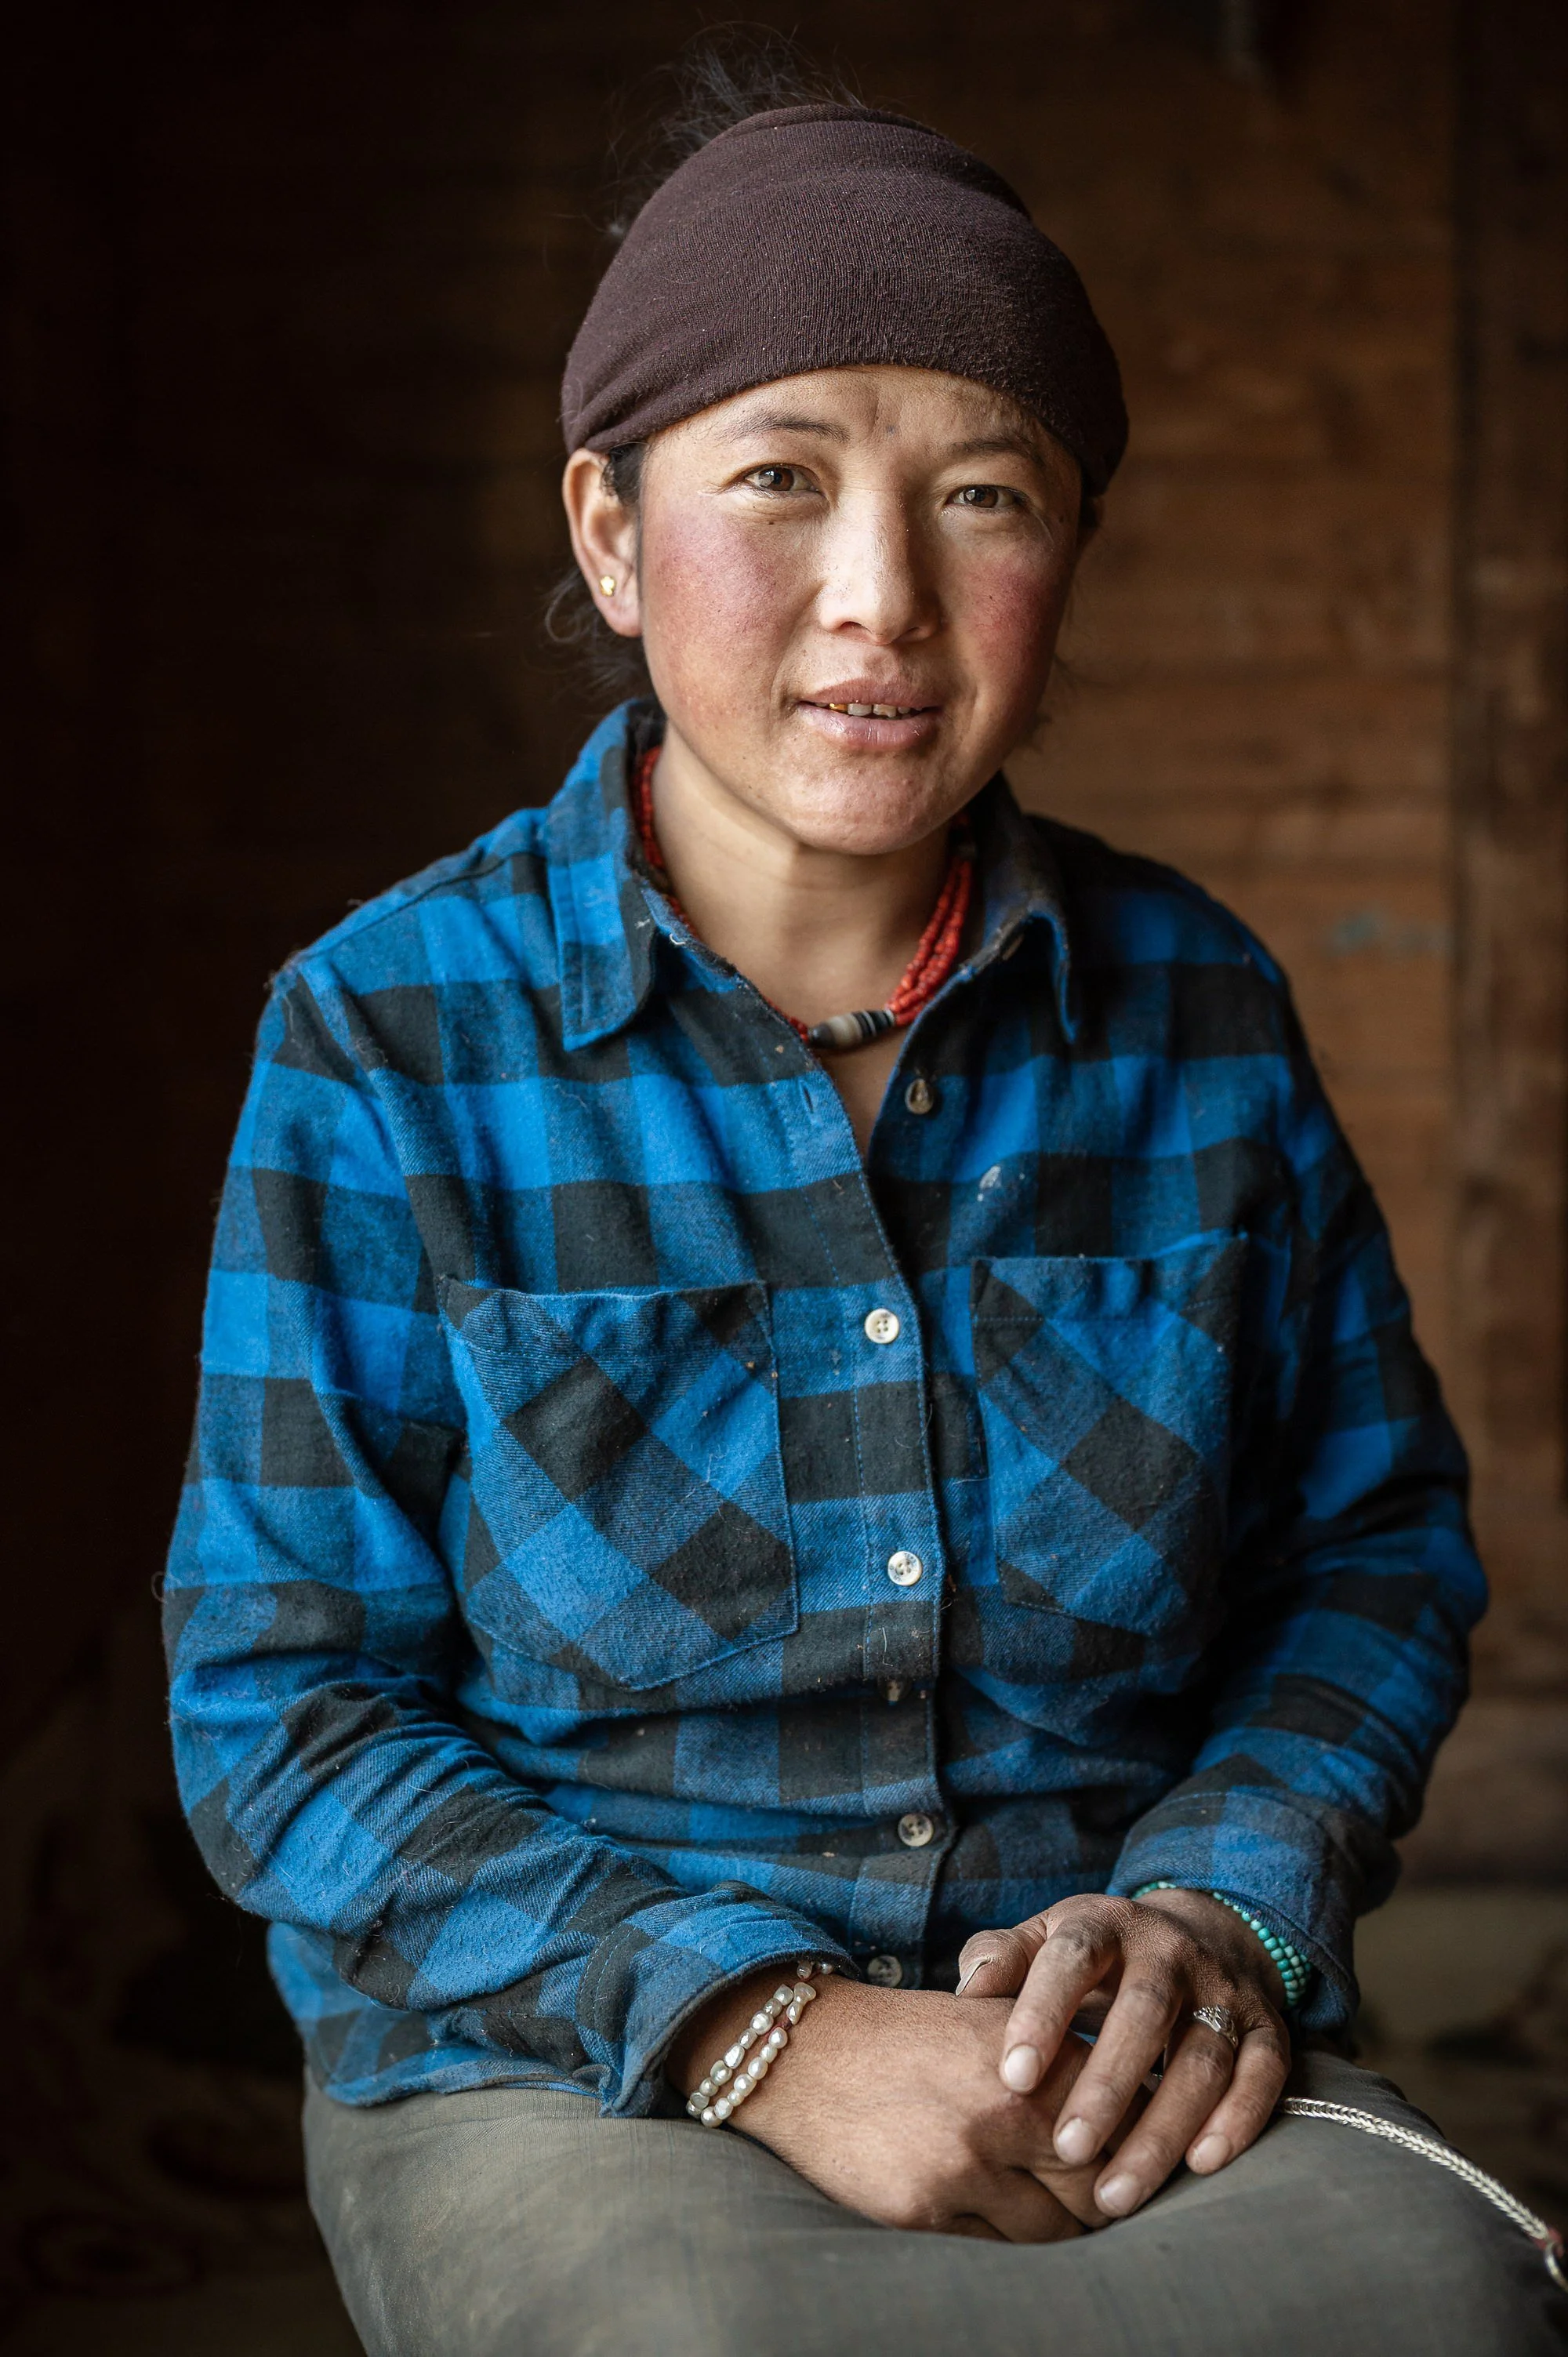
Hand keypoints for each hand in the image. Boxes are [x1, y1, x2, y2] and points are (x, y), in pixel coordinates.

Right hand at [668, 1969, 1145, 2240]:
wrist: (808, 2049)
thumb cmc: (915, 2036)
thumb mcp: (996, 2023)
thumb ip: (1063, 2064)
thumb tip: (1140, 2115)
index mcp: (1036, 2057)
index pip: (1126, 2130)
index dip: (1135, 2152)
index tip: (1134, 2161)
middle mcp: (1007, 2110)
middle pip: (1099, 2191)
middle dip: (1104, 2200)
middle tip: (1102, 2197)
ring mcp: (964, 2165)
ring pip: (1051, 2232)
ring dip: (1056, 2226)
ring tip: (1048, 2207)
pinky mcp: (922, 2208)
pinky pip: (992, 2248)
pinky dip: (1000, 2234)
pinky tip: (991, 2208)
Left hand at [957, 1889, 1290, 2219]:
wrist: (1197, 1932)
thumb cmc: (1096, 1956)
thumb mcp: (1045, 1939)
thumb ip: (1002, 1959)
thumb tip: (965, 1996)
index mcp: (1104, 1923)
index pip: (1072, 1959)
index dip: (1043, 2013)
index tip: (1012, 2078)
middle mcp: (1170, 1950)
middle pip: (1143, 2012)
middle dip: (1106, 2085)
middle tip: (1066, 2151)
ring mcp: (1223, 1989)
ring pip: (1202, 2057)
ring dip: (1162, 2128)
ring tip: (1114, 2194)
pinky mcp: (1268, 2026)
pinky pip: (1263, 2073)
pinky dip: (1238, 2119)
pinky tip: (1201, 2164)